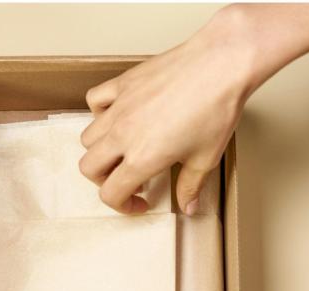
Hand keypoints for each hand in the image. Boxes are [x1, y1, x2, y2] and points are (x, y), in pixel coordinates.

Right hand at [79, 10, 249, 214]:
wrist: (220, 65)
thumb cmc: (216, 109)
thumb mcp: (206, 158)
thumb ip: (191, 186)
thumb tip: (188, 207)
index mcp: (142, 158)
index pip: (111, 193)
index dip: (122, 206)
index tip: (138, 203)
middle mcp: (123, 135)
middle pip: (89, 168)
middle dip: (105, 180)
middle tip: (127, 179)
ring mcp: (119, 107)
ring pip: (88, 137)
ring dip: (100, 149)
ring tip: (123, 149)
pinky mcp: (122, 84)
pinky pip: (94, 100)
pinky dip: (99, 112)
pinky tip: (118, 115)